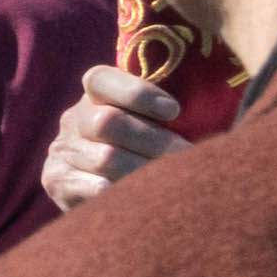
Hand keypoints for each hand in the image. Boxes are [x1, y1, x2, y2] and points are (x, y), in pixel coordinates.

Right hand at [45, 64, 187, 212]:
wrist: (131, 196)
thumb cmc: (165, 149)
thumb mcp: (167, 122)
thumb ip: (176, 110)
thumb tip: (221, 94)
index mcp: (98, 94)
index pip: (100, 80)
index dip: (136, 93)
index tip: (175, 112)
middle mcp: (74, 118)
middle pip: (107, 122)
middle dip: (152, 140)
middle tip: (186, 155)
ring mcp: (62, 149)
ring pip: (104, 158)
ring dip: (144, 170)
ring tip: (174, 180)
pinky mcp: (55, 180)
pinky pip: (88, 187)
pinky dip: (118, 192)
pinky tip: (139, 195)